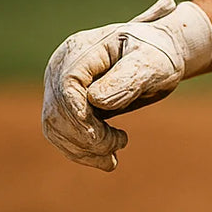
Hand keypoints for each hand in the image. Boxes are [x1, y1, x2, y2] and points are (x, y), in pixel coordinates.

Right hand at [41, 0, 211, 170]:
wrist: (156, 55)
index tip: (105, 138)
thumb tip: (96, 101)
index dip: (80, 118)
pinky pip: (62, 133)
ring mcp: (60, 86)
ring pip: (55, 127)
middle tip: (121, 143)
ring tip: (112, 159)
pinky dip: (81, 152)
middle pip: (57, 112)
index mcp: (81, 52)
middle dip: (87, 139)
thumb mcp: (151, 63)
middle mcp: (61, 68)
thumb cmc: (157, 55)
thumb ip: (127, 79)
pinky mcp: (67, 103)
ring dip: (82, 151)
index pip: (66, 88)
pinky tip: (106, 157)